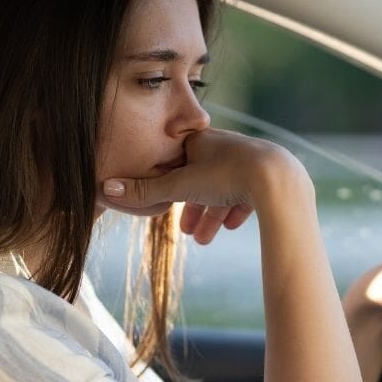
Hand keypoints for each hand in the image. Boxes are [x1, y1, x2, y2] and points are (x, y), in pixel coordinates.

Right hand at [102, 128, 307, 242]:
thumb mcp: (179, 186)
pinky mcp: (266, 176)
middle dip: (191, 207)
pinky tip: (231, 226)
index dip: (168, 185)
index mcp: (201, 141)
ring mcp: (246, 160)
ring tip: (204, 240)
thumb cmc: (226, 175)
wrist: (276, 179)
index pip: (177, 162)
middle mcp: (223, 146)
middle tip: (185, 232)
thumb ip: (144, 190)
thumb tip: (105, 188)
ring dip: (211, 215)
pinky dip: (234, 210)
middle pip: (200, 179)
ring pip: (223, 190)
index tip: (164, 205)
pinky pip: (246, 194)